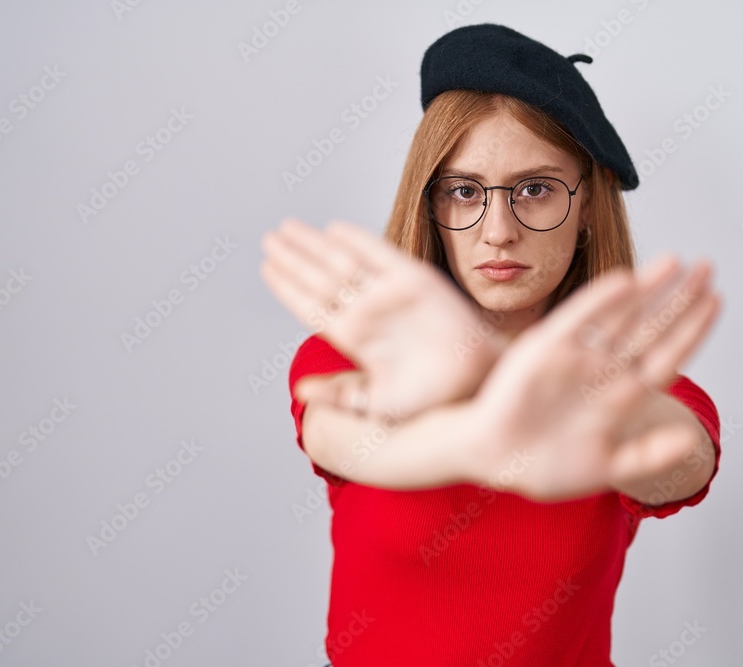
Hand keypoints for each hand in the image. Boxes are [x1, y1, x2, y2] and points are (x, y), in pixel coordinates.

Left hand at [259, 217, 507, 418]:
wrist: (475, 387)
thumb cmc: (430, 399)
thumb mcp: (377, 403)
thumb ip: (340, 394)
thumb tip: (300, 392)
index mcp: (355, 338)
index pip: (312, 306)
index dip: (288, 287)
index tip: (266, 268)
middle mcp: (368, 312)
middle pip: (321, 279)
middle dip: (294, 258)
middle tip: (269, 238)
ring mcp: (389, 295)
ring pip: (343, 263)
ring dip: (315, 245)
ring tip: (288, 229)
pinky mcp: (415, 281)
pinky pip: (381, 256)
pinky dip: (359, 242)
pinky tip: (334, 231)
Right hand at [466, 255, 721, 502]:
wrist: (495, 461)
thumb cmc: (548, 465)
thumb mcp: (607, 467)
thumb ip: (648, 455)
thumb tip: (690, 440)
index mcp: (622, 396)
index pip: (667, 357)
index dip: (692, 331)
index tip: (716, 302)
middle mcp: (602, 371)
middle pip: (651, 329)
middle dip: (680, 299)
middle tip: (708, 268)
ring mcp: (575, 358)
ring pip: (620, 317)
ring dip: (647, 289)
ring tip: (676, 262)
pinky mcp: (544, 349)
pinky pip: (578, 319)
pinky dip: (601, 300)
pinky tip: (627, 281)